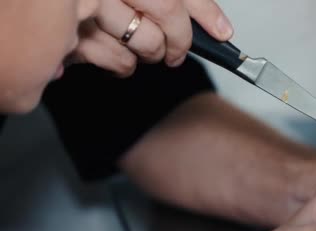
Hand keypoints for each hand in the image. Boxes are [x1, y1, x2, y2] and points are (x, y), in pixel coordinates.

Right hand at [70, 0, 232, 75]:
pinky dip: (120, 65)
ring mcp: (87, 4)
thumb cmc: (74, 0)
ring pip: (143, 41)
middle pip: (166, 10)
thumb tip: (206, 22)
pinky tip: (113, 57)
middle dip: (177, 40)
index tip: (222, 31)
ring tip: (137, 50)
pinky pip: (115, 60)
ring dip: (147, 53)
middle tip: (174, 53)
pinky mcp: (69, 35)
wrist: (18, 2)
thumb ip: (158, 1)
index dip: (205, 11)